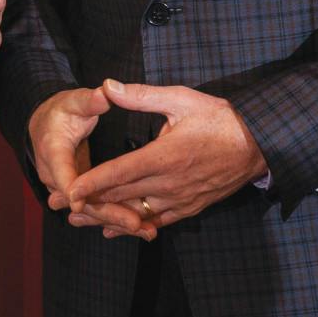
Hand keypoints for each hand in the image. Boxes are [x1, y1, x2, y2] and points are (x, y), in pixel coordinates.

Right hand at [27, 86, 134, 231]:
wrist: (47, 125)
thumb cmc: (62, 111)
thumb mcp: (73, 101)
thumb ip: (89, 100)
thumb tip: (104, 93)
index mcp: (53, 152)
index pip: (63, 175)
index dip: (74, 190)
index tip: (83, 202)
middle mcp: (57, 176)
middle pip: (82, 200)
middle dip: (108, 213)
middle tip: (136, 223)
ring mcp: (68, 188)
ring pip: (91, 209)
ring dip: (116, 221)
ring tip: (146, 231)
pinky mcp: (81, 193)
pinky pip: (97, 208)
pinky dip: (117, 218)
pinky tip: (141, 228)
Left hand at [65, 80, 268, 237]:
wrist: (258, 145)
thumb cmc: (219, 118)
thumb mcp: (181, 99)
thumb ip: (141, 96)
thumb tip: (107, 86)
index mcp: (164, 156)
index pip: (120, 172)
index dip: (93, 183)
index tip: (70, 191)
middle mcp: (170, 183)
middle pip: (123, 196)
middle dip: (90, 203)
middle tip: (59, 206)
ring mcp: (180, 199)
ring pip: (136, 213)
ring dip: (106, 218)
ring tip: (79, 222)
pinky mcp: (189, 207)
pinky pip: (157, 222)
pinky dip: (133, 226)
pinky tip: (114, 230)